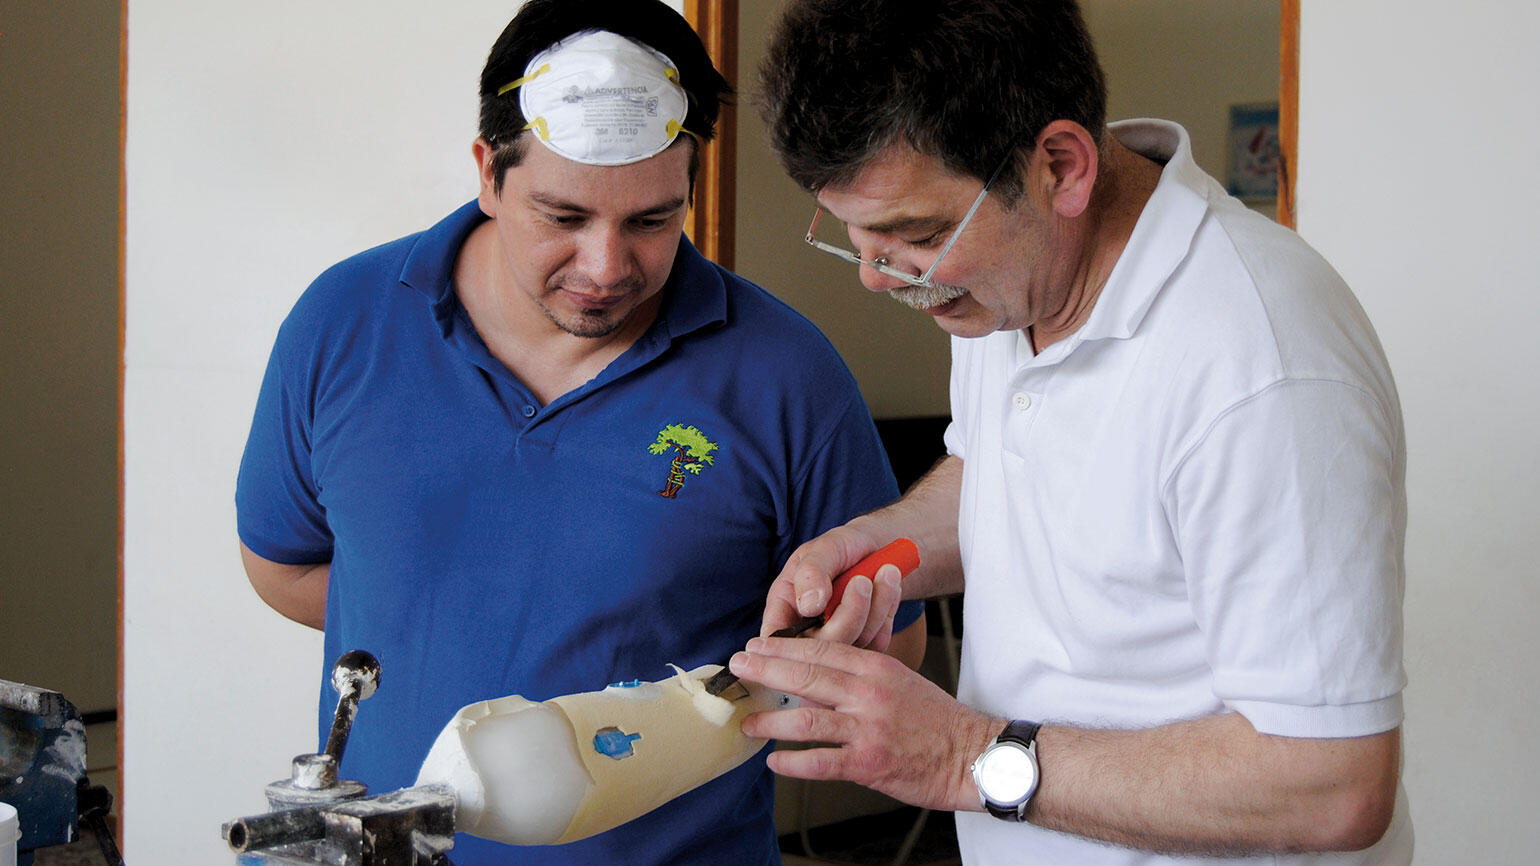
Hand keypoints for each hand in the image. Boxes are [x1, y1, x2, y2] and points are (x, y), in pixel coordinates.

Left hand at [730, 636, 999, 812]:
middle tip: (738, 668)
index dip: (783, 647)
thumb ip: (861, 674)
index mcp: (876, 667)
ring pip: (805, 719)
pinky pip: (820, 762)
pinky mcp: (869, 764)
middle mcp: (869, 693)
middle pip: (806, 675)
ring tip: (747, 722)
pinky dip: (792, 763)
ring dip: (769, 720)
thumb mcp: (900, 680)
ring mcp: (867, 729)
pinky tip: (775, 762)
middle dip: (765, 670)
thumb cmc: (937, 719)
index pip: (821, 649)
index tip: (757, 645)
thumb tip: (817, 674)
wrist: (973, 754)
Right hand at [762, 526, 905, 651]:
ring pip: (854, 644)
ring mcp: (838, 641)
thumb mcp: (824, 548)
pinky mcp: (865, 644)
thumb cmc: (842, 546)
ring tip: (886, 572)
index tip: (822, 609)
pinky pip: (877, 642)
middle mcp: (807, 630)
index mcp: (784, 608)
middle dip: (850, 613)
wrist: (877, 548)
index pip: (776, 641)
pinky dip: (887, 613)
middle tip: (864, 580)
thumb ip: (811, 573)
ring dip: (875, 607)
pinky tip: (888, 588)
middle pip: (822, 646)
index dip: (790, 642)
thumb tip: (808, 606)